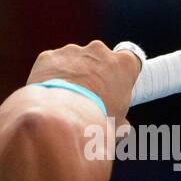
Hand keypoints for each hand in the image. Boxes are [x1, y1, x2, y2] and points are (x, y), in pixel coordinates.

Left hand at [26, 40, 141, 121]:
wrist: (60, 117)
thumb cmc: (95, 120)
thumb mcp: (117, 125)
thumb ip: (122, 122)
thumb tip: (122, 130)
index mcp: (123, 64)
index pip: (131, 59)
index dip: (122, 71)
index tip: (116, 83)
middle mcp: (99, 50)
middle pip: (99, 58)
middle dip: (95, 73)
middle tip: (89, 96)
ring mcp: (72, 51)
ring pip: (74, 61)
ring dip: (72, 75)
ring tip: (66, 99)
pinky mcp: (49, 56)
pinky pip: (52, 65)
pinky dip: (51, 76)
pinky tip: (50, 95)